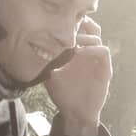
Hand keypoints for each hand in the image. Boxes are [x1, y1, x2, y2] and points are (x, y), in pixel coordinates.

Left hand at [44, 17, 111, 135]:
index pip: (80, 28)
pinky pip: (103, 52)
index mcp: (78, 51)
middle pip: (92, 27)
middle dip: (80, 24)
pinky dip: (92, 49)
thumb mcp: (50, 74)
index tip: (58, 23)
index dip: (72, 22)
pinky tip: (79, 52)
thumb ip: (45, 61)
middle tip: (67, 28)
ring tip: (71, 42)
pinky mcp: (105, 70)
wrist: (75, 113)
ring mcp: (97, 61)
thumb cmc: (63, 94)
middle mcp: (89, 53)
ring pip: (97, 36)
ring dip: (84, 36)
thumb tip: (31, 48)